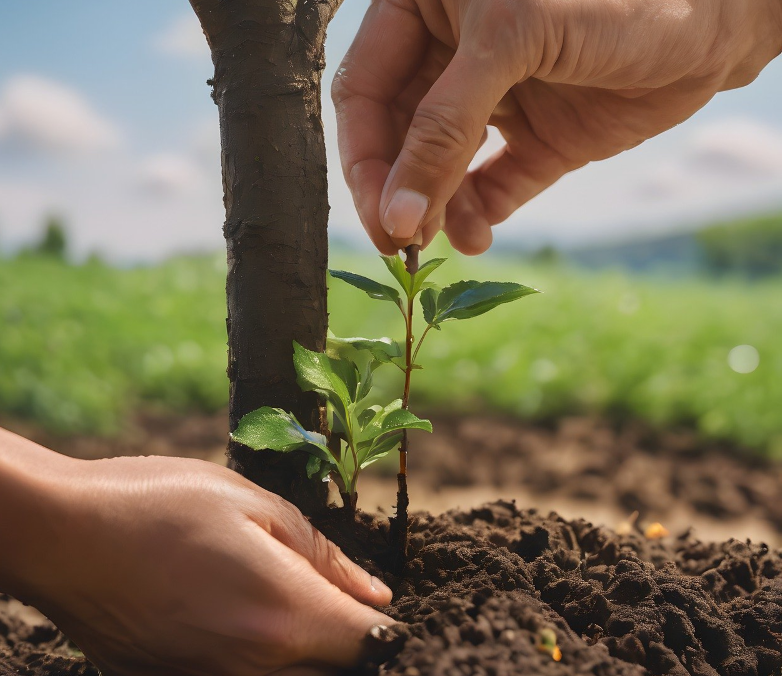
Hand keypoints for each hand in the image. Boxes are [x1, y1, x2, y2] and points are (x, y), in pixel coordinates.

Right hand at [0, 423, 391, 675]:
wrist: (62, 537)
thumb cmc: (160, 504)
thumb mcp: (252, 504)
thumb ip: (322, 555)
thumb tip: (375, 594)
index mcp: (282, 613)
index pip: (367, 642)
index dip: (380, 622)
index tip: (370, 600)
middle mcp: (253, 667)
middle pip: (334, 673)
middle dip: (343, 639)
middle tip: (320, 591)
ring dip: (303, 653)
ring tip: (275, 601)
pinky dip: (259, 664)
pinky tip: (235, 619)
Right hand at [333, 0, 781, 254]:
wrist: (720, 18)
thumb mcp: (511, 42)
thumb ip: (443, 125)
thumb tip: (396, 214)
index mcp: (426, 11)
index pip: (366, 91)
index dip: (364, 156)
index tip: (380, 215)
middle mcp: (453, 59)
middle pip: (397, 140)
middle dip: (400, 193)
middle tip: (404, 244)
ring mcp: (494, 104)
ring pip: (440, 171)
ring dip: (438, 212)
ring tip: (447, 243)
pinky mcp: (534, 142)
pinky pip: (490, 187)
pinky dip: (479, 216)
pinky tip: (478, 236)